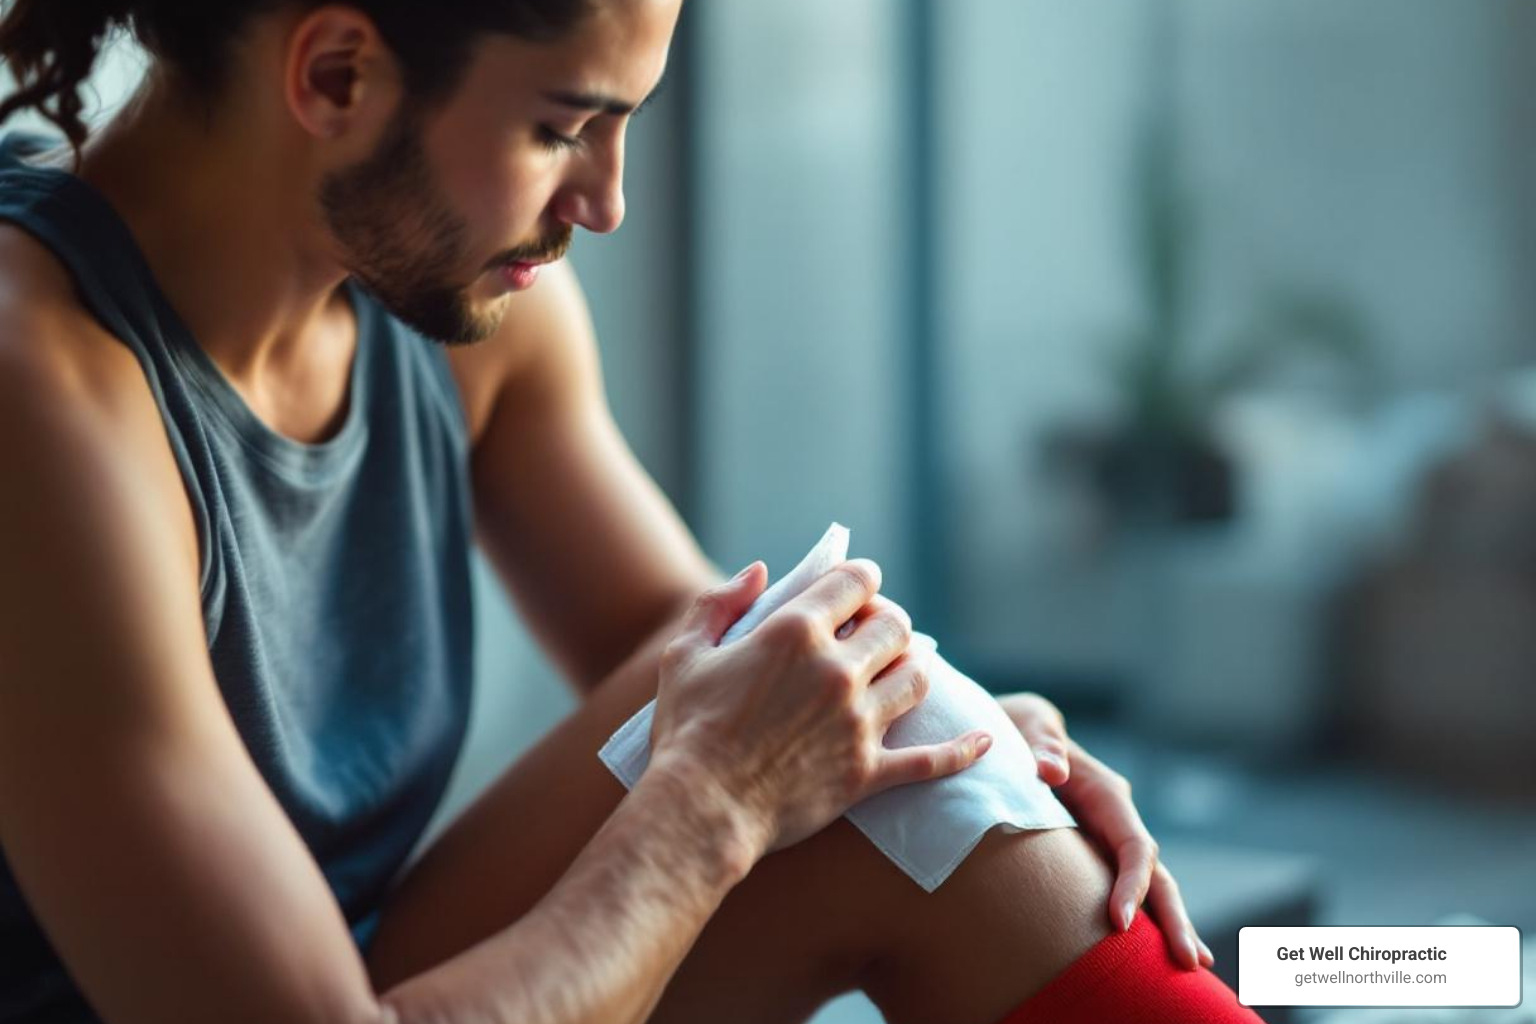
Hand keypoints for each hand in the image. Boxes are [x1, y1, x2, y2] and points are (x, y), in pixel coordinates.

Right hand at [650, 562, 992, 854]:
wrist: (700, 809)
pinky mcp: (868, 773)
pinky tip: (986, 741)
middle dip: (889, 621)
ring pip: (918, 678)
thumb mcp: (686, 654)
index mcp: (794, 633)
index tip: (857, 588)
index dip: (861, 578)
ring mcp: (859, 723)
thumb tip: (761, 571)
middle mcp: (837, 671)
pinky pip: (932, 760)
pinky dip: (964, 750)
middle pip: (895, 625)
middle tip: (875, 632)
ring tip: (898, 672)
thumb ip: (719, 603)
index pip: (855, 581)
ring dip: (912, 668)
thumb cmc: (686, 730)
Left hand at [996, 692, 1215, 970]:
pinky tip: (1151, 956)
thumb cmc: (1017, 730)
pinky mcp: (1092, 854)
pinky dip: (1143, 920)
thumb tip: (1051, 771)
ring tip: (1193, 966)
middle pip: (1154, 874)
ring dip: (1169, 925)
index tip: (1119, 923)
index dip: (1132, 884)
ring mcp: (1108, 840)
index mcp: (1107, 795)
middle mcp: (1116, 820)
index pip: (1134, 846)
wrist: (1009, 733)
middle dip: (1174, 917)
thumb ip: (1041, 744)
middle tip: (1191, 962)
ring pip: (1148, 887)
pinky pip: (1123, 890)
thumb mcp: (1028, 726)